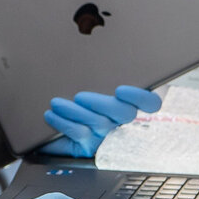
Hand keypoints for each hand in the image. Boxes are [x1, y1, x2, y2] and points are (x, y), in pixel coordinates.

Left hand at [41, 84, 161, 156]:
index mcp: (126, 101)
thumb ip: (99, 73)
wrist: (48, 128)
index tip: (120, 90)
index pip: (150, 102)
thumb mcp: (86, 81)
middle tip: (80, 97)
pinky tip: (52, 114)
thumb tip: (101, 52)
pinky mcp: (89, 147)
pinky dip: (64, 123)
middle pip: (124, 113)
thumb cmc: (71, 98)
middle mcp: (120, 120)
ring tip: (56, 103)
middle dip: (102, 104)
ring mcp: (105, 135)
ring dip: (75, 112)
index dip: (142, 97)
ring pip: (99, 123)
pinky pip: (80, 134)